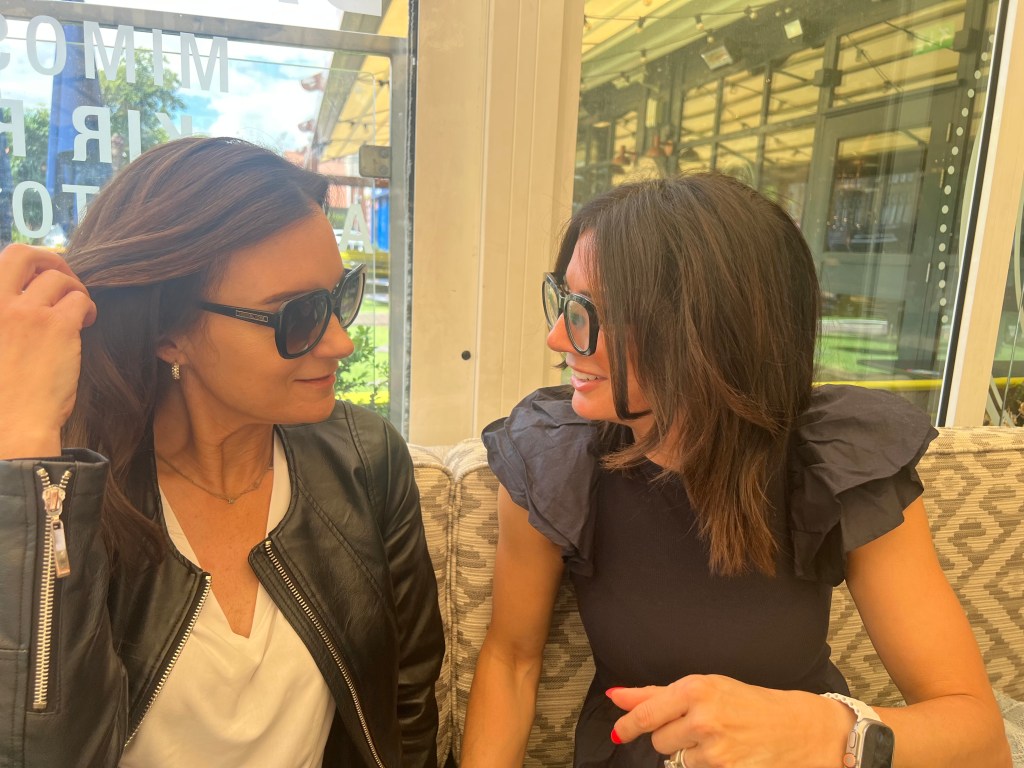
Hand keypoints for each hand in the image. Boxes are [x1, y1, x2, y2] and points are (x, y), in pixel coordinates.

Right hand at [0, 244, 96, 457]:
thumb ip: (4, 321)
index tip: (35, 278)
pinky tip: (85, 323)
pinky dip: (87, 307)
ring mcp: (27, 311)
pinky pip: (80, 300)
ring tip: (77, 312)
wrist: (11, 423)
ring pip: (59, 278)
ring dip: (73, 290)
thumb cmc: (0, 395)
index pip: (0, 265)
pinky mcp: (59, 325)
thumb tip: (23, 306)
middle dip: (47, 258)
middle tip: (62, 277)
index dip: (22, 266)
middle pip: (21, 253)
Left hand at [608, 674, 853, 767]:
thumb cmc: (748, 703)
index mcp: (696, 689)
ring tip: (719, 739)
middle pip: (660, 740)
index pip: (647, 713)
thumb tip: (616, 696)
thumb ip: (656, 694)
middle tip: (700, 726)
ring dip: (691, 753)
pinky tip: (728, 754)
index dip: (627, 725)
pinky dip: (707, 766)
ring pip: (677, 760)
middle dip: (673, 736)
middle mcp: (703, 718)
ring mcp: (715, 749)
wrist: (797, 728)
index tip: (617, 732)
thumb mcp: (705, 687)